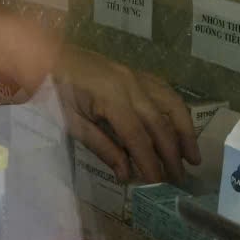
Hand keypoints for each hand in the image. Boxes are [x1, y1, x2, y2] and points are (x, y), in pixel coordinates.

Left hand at [55, 46, 199, 183]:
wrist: (47, 55)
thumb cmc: (54, 90)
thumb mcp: (71, 122)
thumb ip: (101, 147)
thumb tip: (127, 174)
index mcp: (111, 98)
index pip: (138, 137)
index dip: (150, 162)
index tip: (159, 183)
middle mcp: (131, 85)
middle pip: (160, 123)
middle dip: (171, 153)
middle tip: (180, 178)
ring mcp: (135, 75)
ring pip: (171, 104)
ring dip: (185, 131)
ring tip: (192, 157)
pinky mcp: (135, 72)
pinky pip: (164, 90)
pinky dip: (177, 110)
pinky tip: (181, 127)